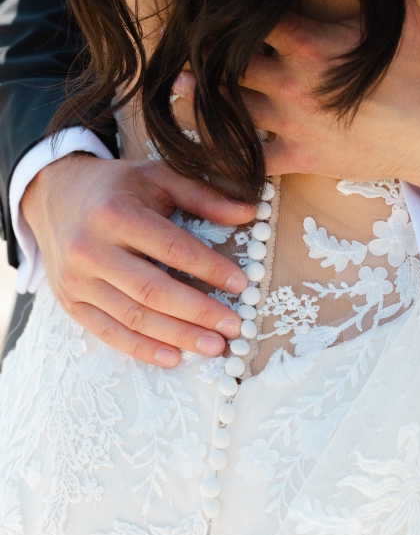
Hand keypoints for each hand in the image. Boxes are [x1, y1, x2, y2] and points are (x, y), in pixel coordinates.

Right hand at [20, 153, 254, 366]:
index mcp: (115, 214)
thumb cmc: (117, 188)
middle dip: (198, 312)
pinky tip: (173, 357)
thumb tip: (249, 213)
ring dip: (177, 336)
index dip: (209, 268)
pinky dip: (141, 348)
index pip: (172, 248)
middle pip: (152, 290)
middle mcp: (90, 249)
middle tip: (234, 327)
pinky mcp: (70, 301)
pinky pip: (107, 332)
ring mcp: (77, 280)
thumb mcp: (159, 177)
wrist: (54, 196)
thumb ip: (204, 196)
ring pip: (132, 316)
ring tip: (214, 347)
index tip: (241, 284)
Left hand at [174, 2, 419, 192]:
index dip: (224, 7)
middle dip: (204, 52)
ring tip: (183, 85)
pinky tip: (210, 150)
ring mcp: (293, 123)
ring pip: (227, 110)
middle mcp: (292, 83)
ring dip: (203, 98)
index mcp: (309, 44)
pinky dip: (226, 158)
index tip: (211, 0)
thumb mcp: (400, 16)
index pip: (248, 18)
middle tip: (186, 44)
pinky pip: (250, 162)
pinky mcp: (301, 157)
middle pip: (226, 62)